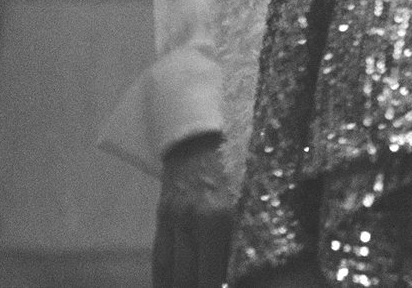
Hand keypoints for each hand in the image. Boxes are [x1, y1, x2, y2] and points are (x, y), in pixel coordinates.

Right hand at [153, 132, 233, 287]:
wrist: (198, 139)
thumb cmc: (236, 165)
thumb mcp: (250, 194)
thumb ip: (247, 229)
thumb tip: (248, 266)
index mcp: (220, 216)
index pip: (214, 270)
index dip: (217, 286)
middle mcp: (193, 222)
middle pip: (191, 275)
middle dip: (200, 287)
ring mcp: (174, 221)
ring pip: (173, 270)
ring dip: (182, 287)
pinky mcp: (162, 219)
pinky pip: (160, 257)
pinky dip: (164, 278)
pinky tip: (169, 287)